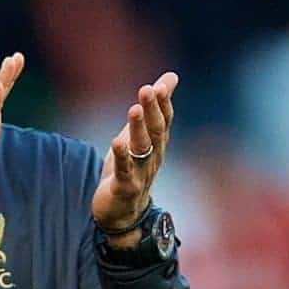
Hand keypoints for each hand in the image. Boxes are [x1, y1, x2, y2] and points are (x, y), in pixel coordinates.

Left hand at [92, 72, 176, 245]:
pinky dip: (122, 157)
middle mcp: (153, 157)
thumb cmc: (133, 167)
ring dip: (139, 129)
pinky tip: (117, 142)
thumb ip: (155, 106)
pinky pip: (125, 172)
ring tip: (134, 109)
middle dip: (152, 110)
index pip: (164, 120)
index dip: (162, 104)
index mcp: (157, 144)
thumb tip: (171, 76)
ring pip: (142, 149)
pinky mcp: (125, 188)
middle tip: (148, 89)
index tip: (161, 85)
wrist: (123, 212)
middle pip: (155, 131)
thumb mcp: (142, 133)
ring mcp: (140, 173)